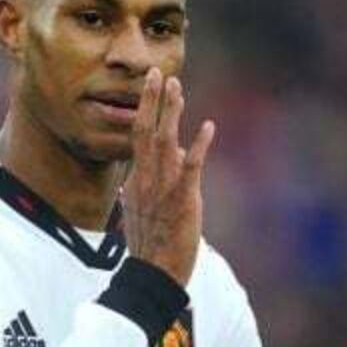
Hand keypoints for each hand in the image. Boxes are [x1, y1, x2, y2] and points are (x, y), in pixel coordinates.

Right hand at [122, 68, 214, 286]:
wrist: (153, 273)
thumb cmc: (152, 244)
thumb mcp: (145, 208)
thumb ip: (154, 181)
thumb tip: (169, 158)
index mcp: (138, 179)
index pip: (139, 136)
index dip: (147, 108)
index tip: (153, 86)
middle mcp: (146, 179)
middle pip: (145, 131)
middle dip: (152, 101)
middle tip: (157, 73)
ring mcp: (163, 189)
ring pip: (165, 142)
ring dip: (171, 113)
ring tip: (176, 87)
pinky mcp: (183, 201)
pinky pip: (191, 168)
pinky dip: (199, 146)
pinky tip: (208, 127)